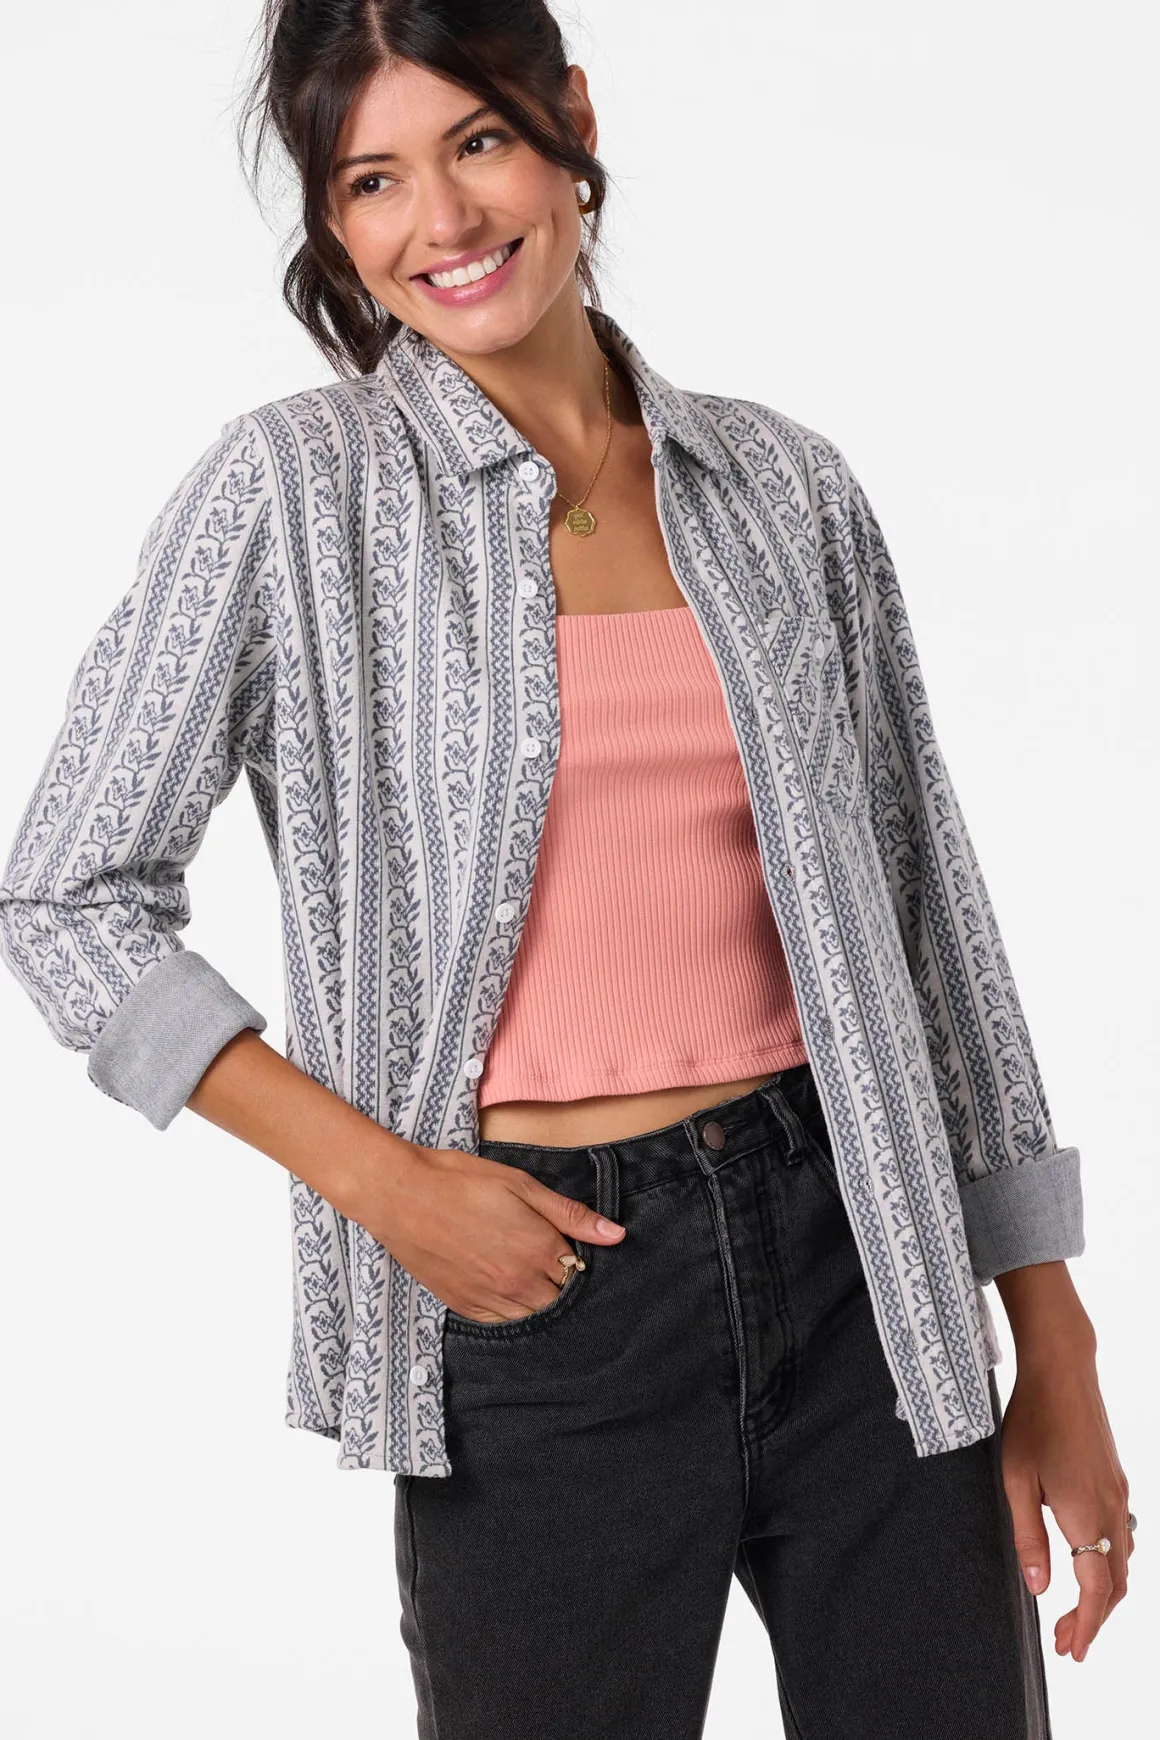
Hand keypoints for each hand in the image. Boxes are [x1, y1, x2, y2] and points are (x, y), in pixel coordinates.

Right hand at [358, 1141, 625, 1321]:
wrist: (400, 1195)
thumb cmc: (459, 1181)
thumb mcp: (520, 1185)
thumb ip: (569, 1214)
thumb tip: (616, 1235)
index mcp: (538, 1249)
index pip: (579, 1272)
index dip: (577, 1260)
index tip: (568, 1246)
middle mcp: (518, 1282)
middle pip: (559, 1300)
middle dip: (560, 1283)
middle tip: (547, 1259)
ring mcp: (489, 1298)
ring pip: (533, 1316)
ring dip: (538, 1300)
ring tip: (525, 1272)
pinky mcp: (464, 1305)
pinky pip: (501, 1322)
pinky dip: (510, 1310)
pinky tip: (504, 1289)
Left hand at [999, 1350, 1133, 1662]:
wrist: (1063, 1370)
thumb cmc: (1031, 1418)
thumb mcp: (1016, 1478)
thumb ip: (1029, 1535)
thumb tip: (1038, 1587)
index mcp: (1085, 1513)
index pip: (1094, 1589)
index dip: (1085, 1626)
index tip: (1071, 1651)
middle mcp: (1111, 1510)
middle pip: (1115, 1585)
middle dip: (1092, 1620)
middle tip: (1064, 1642)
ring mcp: (1119, 1495)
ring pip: (1123, 1563)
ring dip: (1102, 1596)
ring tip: (1070, 1612)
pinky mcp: (1117, 1482)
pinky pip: (1123, 1538)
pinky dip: (1110, 1566)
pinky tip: (1087, 1566)